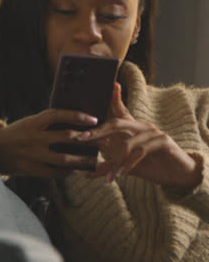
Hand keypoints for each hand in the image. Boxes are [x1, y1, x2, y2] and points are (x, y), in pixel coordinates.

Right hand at [0, 109, 97, 178]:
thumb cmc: (18, 133)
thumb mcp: (30, 122)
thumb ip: (48, 123)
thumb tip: (75, 121)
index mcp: (33, 122)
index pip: (58, 115)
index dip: (76, 116)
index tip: (93, 118)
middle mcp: (34, 138)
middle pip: (66, 137)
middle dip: (87, 139)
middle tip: (103, 140)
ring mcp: (33, 155)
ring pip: (63, 159)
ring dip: (81, 159)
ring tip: (94, 159)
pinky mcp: (32, 170)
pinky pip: (55, 172)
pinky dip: (67, 171)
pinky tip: (77, 169)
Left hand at [76, 83, 201, 189]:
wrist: (180, 175)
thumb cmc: (154, 167)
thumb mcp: (128, 167)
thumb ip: (109, 168)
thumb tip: (86, 173)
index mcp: (134, 128)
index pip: (121, 110)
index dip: (114, 98)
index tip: (109, 85)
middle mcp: (143, 126)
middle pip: (117, 123)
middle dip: (98, 131)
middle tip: (81, 137)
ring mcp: (154, 132)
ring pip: (128, 143)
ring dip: (117, 162)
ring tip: (111, 176)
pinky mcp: (163, 141)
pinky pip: (140, 152)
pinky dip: (129, 164)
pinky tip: (122, 174)